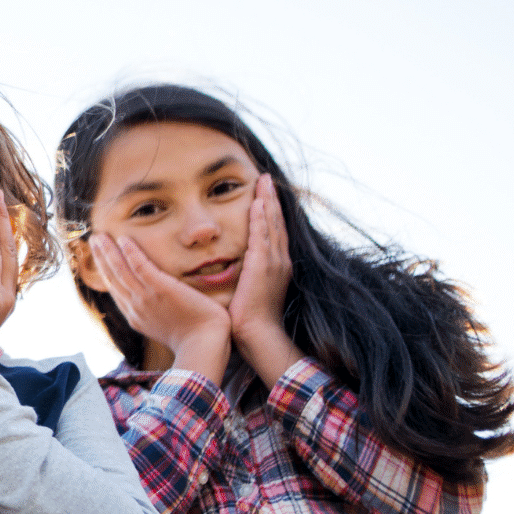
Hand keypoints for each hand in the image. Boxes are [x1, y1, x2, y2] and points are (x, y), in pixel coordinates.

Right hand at [87, 231, 231, 378]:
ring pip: (120, 270)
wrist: (203, 345)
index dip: (106, 272)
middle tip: (94, 240)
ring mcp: (146, 298)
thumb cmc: (195, 339)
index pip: (116, 290)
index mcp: (136, 317)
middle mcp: (135, 307)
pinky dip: (130, 253)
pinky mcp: (162, 289)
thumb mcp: (169, 330)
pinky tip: (123, 239)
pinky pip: (141, 267)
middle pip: (112, 278)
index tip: (101, 258)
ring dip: (108, 251)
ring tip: (99, 236)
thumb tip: (163, 306)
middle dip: (101, 258)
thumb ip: (161, 315)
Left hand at [229, 174, 304, 383]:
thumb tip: (234, 269)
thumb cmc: (249, 319)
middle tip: (266, 178)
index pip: (274, 232)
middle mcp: (279, 261)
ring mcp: (273, 263)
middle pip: (276, 222)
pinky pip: (262, 237)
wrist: (258, 335)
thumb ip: (246, 276)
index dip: (270, 211)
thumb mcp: (249, 291)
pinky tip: (257, 203)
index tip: (264, 193)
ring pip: (272, 225)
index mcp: (276, 266)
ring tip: (263, 181)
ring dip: (268, 202)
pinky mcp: (263, 268)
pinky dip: (261, 219)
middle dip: (272, 199)